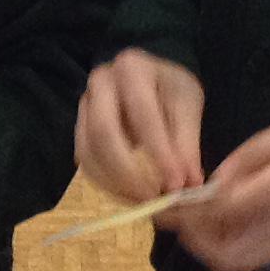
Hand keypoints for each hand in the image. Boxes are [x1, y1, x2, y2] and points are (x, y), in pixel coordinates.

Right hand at [75, 49, 204, 201]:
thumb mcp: (187, 107)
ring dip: (114, 183)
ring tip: (143, 202)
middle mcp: (100, 82)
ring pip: (88, 151)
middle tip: (153, 198)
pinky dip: (105, 183)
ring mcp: (84, 105)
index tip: (177, 184)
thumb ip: (187, 145)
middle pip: (102, 132)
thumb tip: (189, 186)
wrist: (153, 80)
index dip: (159, 153)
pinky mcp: (80, 128)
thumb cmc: (172, 89)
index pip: (143, 114)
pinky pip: (85, 160)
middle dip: (127, 172)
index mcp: (131, 67)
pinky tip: (129, 194)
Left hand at [171, 98, 269, 270]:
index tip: (170, 195)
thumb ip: (258, 154)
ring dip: (213, 242)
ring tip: (200, 207)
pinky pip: (261, 247)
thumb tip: (218, 179)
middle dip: (197, 239)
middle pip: (230, 256)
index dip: (191, 210)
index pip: (224, 213)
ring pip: (244, 258)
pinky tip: (227, 206)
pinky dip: (234, 236)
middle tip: (182, 209)